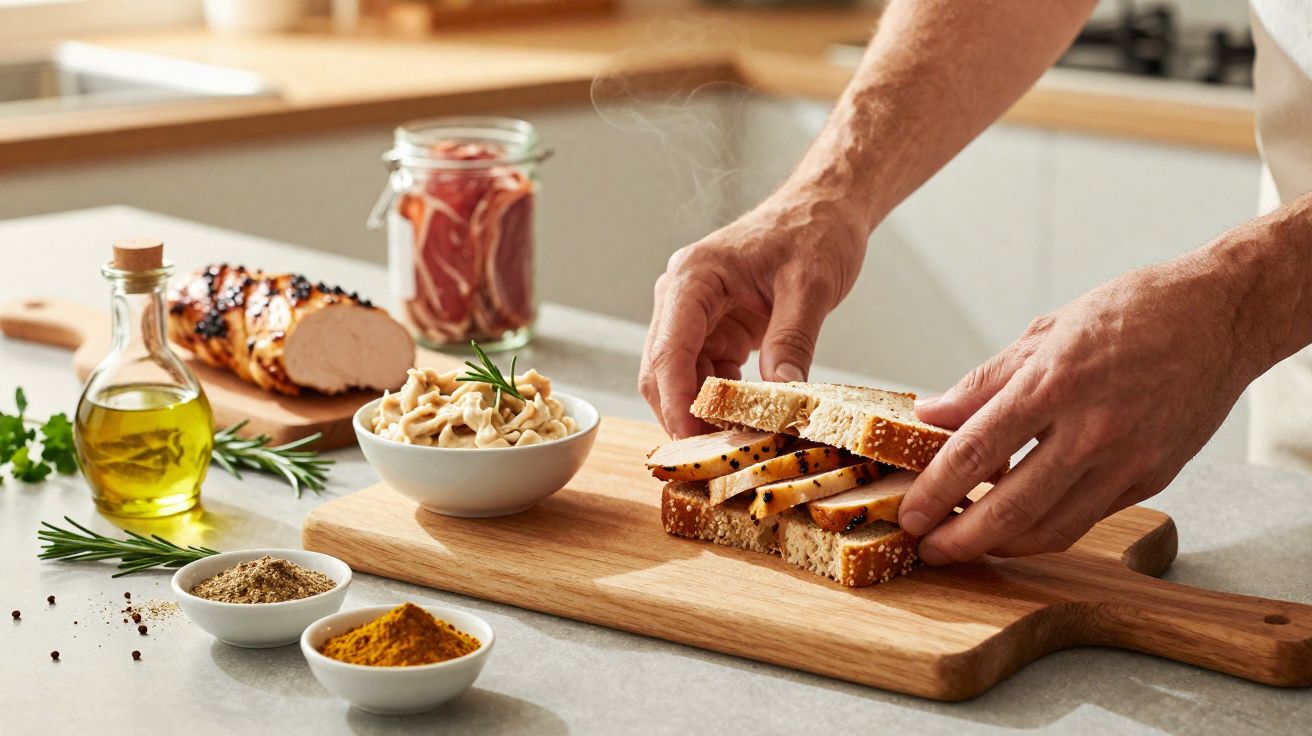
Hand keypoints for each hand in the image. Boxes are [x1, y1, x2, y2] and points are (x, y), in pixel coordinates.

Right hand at [639, 193, 867, 436]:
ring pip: (681, 379)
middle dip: (682, 417)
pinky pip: (707, 376)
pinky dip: (722, 404)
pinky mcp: (716, 329)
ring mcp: (696, 315)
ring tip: (736, 447)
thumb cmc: (816, 230)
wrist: (826, 206)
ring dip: (703, 415)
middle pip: (662, 371)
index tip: (694, 445)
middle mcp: (683, 297)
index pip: (668, 351)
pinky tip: (747, 426)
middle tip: (713, 461)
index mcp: (694, 277)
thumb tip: (783, 399)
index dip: (676, 403)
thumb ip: (792, 341)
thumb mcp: (811, 286)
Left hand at [901, 251, 1264, 563]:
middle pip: (1010, 509)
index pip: (975, 451)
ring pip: (1051, 530)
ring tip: (966, 544)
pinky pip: (1087, 518)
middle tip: (926, 547)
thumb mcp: (1045, 331)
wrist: (1221, 316)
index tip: (909, 512)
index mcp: (1054, 384)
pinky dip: (1046, 530)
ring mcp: (1127, 460)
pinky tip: (1018, 526)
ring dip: (1000, 546)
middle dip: (958, 538)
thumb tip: (930, 414)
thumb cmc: (1131, 313)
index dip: (934, 490)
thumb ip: (984, 382)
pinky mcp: (1153, 478)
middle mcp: (1091, 430)